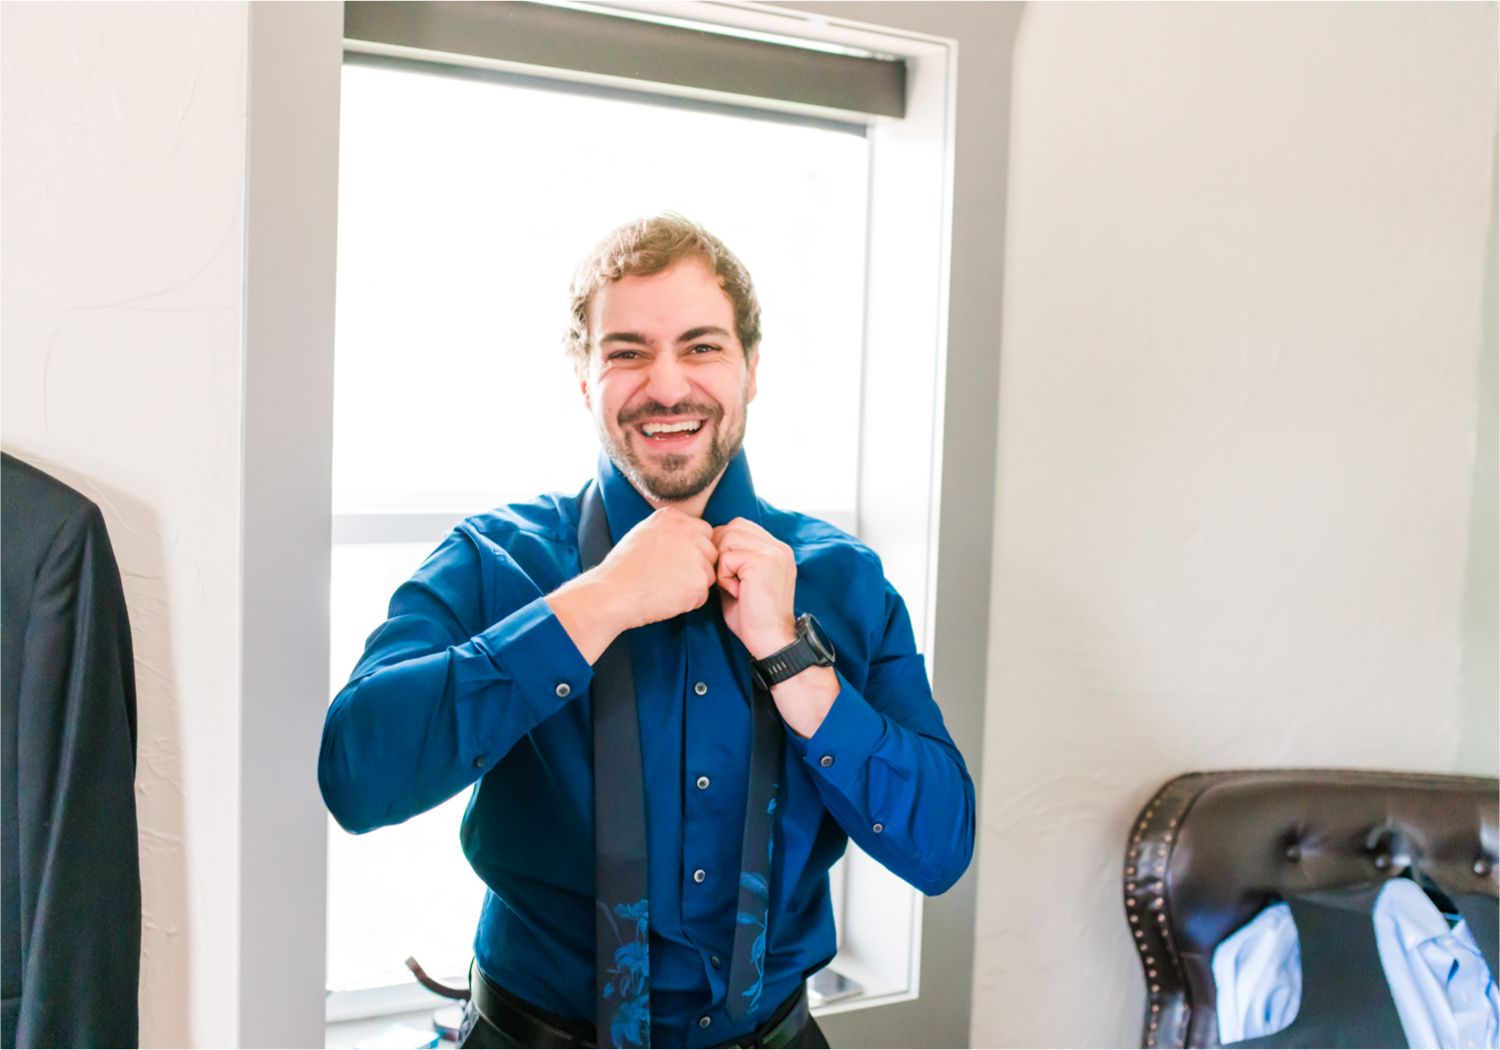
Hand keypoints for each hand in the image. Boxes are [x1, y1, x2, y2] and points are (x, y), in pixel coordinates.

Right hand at [549, 507, 716, 662]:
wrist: (613, 593)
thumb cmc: (623, 569)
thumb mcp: (644, 534)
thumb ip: (670, 531)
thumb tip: (692, 537)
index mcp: (673, 517)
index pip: (704, 532)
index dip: (693, 550)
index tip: (674, 562)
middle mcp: (687, 531)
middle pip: (711, 552)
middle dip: (697, 567)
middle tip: (669, 578)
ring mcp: (695, 555)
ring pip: (709, 574)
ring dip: (693, 585)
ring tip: (665, 588)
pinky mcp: (699, 580)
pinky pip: (703, 595)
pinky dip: (689, 602)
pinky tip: (667, 598)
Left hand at [712, 518, 797, 658]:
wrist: (771, 639)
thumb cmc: (754, 618)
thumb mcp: (742, 582)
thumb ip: (733, 560)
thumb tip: (709, 546)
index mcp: (777, 550)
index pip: (742, 526)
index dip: (726, 545)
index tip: (727, 571)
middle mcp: (779, 547)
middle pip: (734, 526)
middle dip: (721, 550)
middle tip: (726, 578)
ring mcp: (773, 552)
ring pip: (728, 537)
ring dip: (723, 563)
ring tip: (733, 585)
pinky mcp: (762, 561)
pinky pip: (727, 558)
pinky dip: (724, 577)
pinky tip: (737, 593)